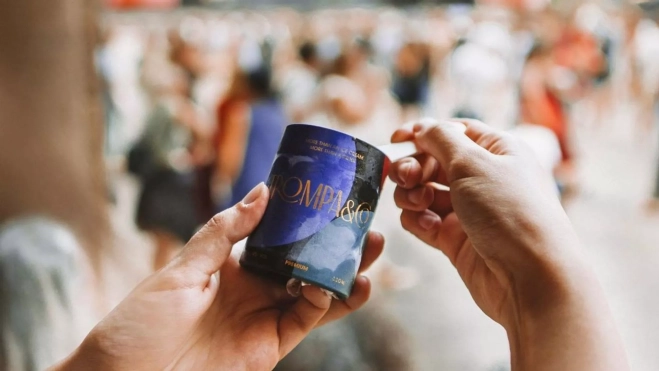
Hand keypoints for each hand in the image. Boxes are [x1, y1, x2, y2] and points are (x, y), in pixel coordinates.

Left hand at [55, 183, 383, 370]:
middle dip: (337, 245)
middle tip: (364, 222)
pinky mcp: (270, 345)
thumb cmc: (141, 323)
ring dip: (344, 273)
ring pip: (316, 291)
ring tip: (369, 251)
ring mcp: (264, 317)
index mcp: (231, 264)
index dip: (305, 219)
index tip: (329, 197)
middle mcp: (253, 288)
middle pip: (305, 263)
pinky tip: (337, 284)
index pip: (278, 236)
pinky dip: (325, 302)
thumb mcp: (181, 269)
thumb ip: (224, 232)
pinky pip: (306, 320)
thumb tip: (262, 190)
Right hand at [389, 119, 627, 370]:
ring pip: (423, 192)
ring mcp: (468, 211)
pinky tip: (428, 227)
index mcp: (496, 151)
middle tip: (406, 178)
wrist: (531, 278)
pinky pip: (425, 222)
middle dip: (413, 167)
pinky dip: (419, 221)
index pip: (453, 131)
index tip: (396, 140)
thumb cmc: (510, 212)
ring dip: (412, 195)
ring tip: (420, 204)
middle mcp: (483, 178)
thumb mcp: (473, 162)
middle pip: (433, 162)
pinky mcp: (456, 240)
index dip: (423, 133)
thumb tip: (422, 127)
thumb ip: (440, 139)